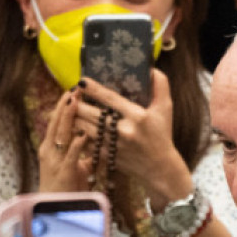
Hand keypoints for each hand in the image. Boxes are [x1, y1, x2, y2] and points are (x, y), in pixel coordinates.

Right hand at [38, 89, 90, 191]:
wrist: (56, 209)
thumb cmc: (66, 188)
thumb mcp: (73, 165)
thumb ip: (81, 151)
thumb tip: (91, 138)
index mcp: (51, 147)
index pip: (56, 121)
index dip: (63, 106)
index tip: (72, 92)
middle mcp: (50, 151)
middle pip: (57, 123)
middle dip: (65, 105)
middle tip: (75, 90)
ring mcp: (55, 161)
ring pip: (61, 134)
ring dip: (68, 117)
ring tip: (74, 102)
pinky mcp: (65, 172)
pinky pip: (71, 155)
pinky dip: (77, 144)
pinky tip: (83, 134)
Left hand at [75, 71, 191, 208]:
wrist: (159, 168)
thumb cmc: (161, 135)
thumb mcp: (165, 108)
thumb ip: (160, 85)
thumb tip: (149, 68)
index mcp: (137, 116)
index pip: (109, 99)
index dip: (93, 89)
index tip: (82, 81)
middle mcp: (123, 131)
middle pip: (90, 114)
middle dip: (77, 103)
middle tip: (72, 94)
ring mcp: (112, 145)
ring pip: (83, 127)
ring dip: (74, 117)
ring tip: (71, 107)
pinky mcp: (105, 156)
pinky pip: (84, 141)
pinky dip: (78, 131)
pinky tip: (77, 123)